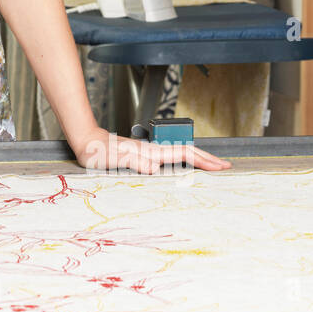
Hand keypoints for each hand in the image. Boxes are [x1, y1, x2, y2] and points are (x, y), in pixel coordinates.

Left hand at [70, 129, 230, 173]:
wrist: (86, 142)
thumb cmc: (98, 151)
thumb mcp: (115, 159)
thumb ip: (134, 162)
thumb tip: (154, 168)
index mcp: (151, 152)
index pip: (184, 154)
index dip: (204, 160)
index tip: (222, 166)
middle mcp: (153, 151)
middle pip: (187, 151)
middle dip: (208, 158)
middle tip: (226, 166)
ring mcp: (148, 152)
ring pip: (180, 154)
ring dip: (198, 159)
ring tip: (212, 166)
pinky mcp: (142, 155)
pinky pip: (170, 159)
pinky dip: (183, 162)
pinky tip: (183, 167)